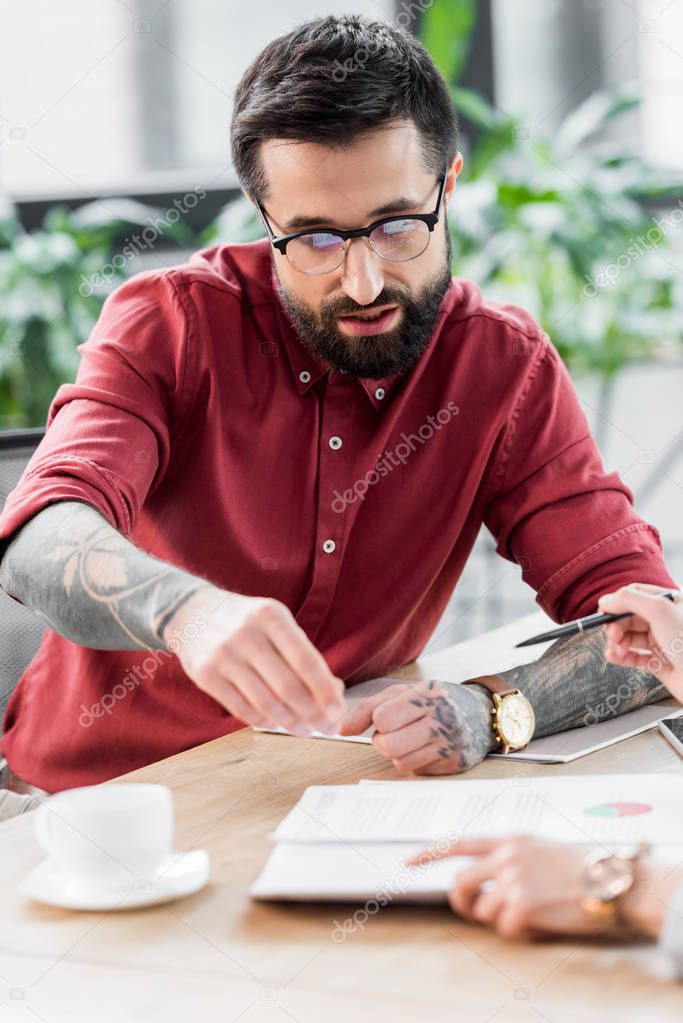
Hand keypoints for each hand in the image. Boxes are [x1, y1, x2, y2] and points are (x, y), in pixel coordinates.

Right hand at [163, 586, 345, 733]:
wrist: (192, 611)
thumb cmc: (246, 621)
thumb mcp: (275, 622)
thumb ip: (302, 653)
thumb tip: (334, 692)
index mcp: (271, 616)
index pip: (305, 660)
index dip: (325, 691)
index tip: (338, 712)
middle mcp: (246, 633)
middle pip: (287, 686)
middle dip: (312, 713)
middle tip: (327, 728)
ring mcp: (223, 654)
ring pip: (265, 702)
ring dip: (290, 723)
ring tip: (305, 730)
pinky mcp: (205, 674)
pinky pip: (241, 709)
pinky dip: (264, 721)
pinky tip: (277, 723)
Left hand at [338, 678, 494, 773]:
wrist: (481, 715)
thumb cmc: (434, 701)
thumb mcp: (403, 693)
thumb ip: (368, 707)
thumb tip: (341, 729)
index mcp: (428, 694)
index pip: (382, 718)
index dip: (379, 721)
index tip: (388, 717)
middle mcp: (444, 718)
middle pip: (388, 745)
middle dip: (383, 741)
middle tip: (394, 732)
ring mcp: (451, 743)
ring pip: (400, 761)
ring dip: (397, 753)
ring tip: (410, 739)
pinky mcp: (455, 763)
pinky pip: (416, 771)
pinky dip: (414, 761)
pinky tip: (425, 748)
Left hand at [406, 836, 668, 938]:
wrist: (609, 881)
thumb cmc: (579, 867)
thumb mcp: (539, 848)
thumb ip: (509, 857)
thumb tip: (482, 880)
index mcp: (508, 839)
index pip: (459, 843)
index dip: (430, 854)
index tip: (408, 863)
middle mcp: (506, 855)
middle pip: (460, 882)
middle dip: (461, 901)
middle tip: (473, 909)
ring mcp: (512, 879)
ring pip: (480, 909)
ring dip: (498, 917)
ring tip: (528, 911)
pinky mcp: (522, 905)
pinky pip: (503, 928)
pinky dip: (517, 931)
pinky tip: (539, 920)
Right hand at [598, 584, 682, 701]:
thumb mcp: (660, 611)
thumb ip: (630, 600)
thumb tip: (607, 600)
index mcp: (671, 603)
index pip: (636, 594)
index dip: (617, 601)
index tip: (603, 611)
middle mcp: (666, 621)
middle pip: (629, 617)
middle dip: (616, 625)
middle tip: (611, 635)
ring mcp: (663, 642)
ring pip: (630, 637)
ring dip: (617, 642)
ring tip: (615, 650)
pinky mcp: (660, 663)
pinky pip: (634, 657)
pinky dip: (621, 657)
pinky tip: (614, 656)